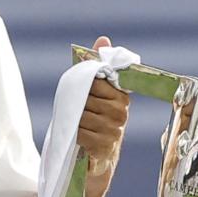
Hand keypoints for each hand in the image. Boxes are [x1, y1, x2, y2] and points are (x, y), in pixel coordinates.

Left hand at [77, 36, 129, 175]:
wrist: (94, 158)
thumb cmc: (93, 120)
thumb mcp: (94, 92)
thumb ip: (98, 66)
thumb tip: (103, 38)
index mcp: (121, 96)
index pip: (98, 82)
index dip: (86, 87)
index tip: (85, 93)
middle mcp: (122, 113)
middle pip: (88, 99)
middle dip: (78, 105)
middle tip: (79, 114)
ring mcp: (115, 131)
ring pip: (84, 116)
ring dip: (75, 121)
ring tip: (79, 126)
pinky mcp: (106, 148)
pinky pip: (83, 133)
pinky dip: (76, 135)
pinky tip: (79, 138)